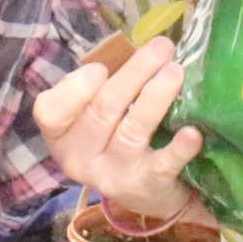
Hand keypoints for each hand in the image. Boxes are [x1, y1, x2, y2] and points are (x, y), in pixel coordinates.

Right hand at [34, 38, 204, 222]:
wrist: (144, 193)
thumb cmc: (112, 138)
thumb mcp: (90, 114)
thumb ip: (95, 84)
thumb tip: (122, 51)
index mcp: (61, 135)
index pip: (51, 112)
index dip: (76, 88)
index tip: (101, 69)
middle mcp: (81, 158)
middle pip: (103, 110)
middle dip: (134, 74)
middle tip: (162, 47)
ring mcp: (114, 175)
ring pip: (132, 130)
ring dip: (156, 97)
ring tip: (175, 72)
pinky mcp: (147, 186)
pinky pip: (162, 165)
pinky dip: (179, 148)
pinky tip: (192, 133)